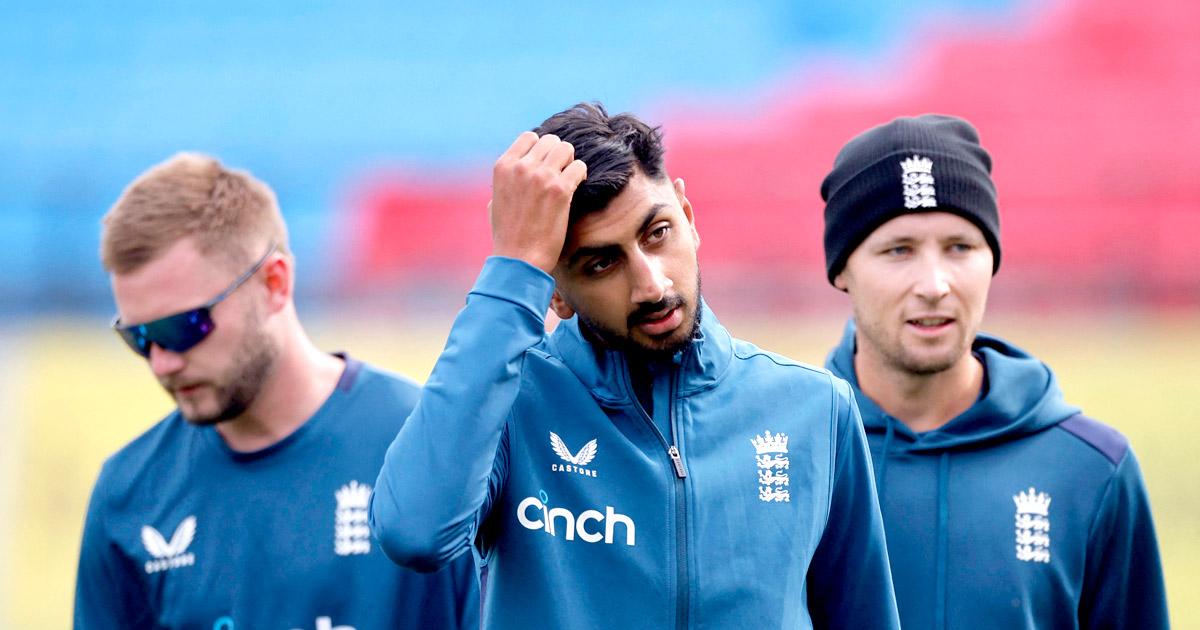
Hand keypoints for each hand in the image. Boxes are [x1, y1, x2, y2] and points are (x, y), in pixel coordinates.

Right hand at [489, 131, 586, 272]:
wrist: (519, 258)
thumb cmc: (508, 235)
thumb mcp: (496, 201)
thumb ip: (507, 181)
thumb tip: (517, 169)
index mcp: (503, 166)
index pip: (529, 137)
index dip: (541, 149)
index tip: (545, 164)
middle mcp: (521, 167)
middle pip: (550, 141)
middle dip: (558, 155)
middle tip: (560, 173)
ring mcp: (541, 176)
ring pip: (566, 149)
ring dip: (570, 162)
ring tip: (569, 178)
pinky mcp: (560, 190)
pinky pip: (579, 167)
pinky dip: (581, 175)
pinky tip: (577, 186)